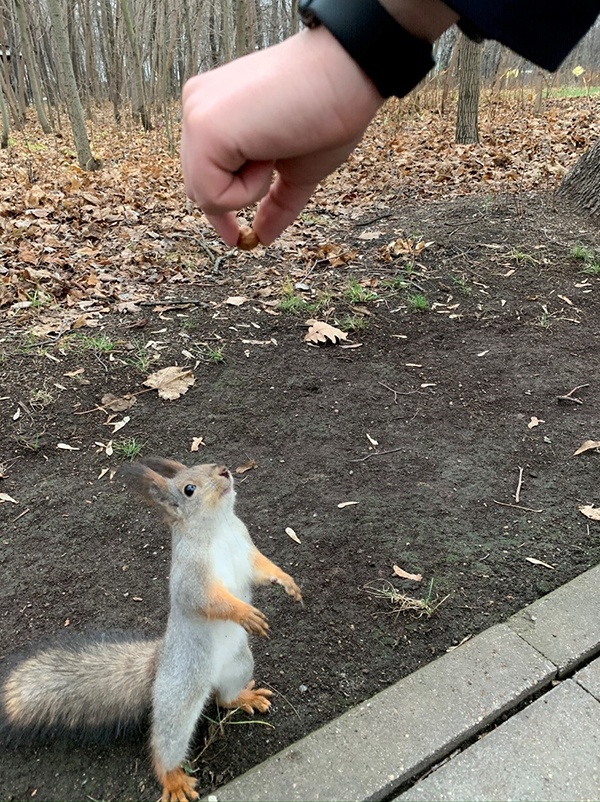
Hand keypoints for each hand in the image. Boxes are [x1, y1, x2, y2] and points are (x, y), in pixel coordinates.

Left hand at [181, 25, 382, 246]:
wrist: (346, 74)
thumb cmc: (327, 112)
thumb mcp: (297, 170)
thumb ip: (276, 203)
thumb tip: (264, 239)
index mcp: (214, 111)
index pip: (201, 173)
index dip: (219, 210)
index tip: (237, 238)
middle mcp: (197, 107)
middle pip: (197, 188)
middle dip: (232, 202)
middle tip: (270, 174)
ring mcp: (196, 115)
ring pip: (203, 194)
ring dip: (248, 190)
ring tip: (276, 147)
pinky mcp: (204, 129)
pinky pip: (212, 194)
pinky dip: (246, 190)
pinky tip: (269, 150)